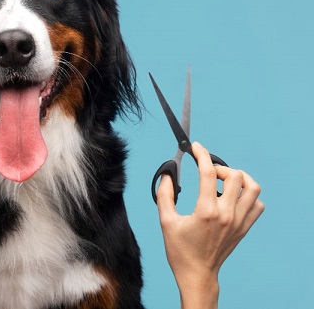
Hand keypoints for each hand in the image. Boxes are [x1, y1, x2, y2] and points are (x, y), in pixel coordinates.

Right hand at [156, 142, 264, 308]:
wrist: (197, 274)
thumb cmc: (180, 250)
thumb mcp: (166, 221)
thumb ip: (164, 195)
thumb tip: (167, 174)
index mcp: (206, 211)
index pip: (208, 172)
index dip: (201, 154)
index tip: (195, 147)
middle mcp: (227, 214)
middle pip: (235, 176)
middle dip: (220, 167)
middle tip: (208, 172)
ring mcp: (239, 221)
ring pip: (252, 188)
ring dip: (239, 178)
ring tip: (223, 181)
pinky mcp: (244, 228)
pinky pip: (257, 204)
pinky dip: (248, 195)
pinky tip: (232, 197)